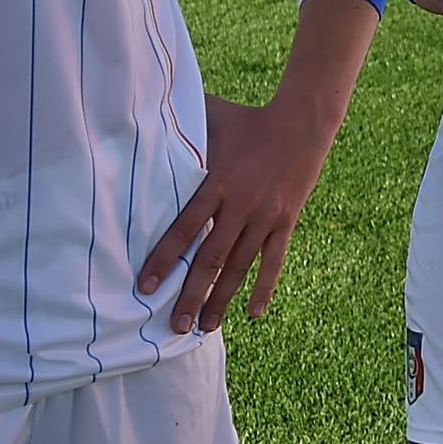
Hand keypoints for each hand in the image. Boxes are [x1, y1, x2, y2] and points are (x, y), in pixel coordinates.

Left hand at [136, 91, 334, 332]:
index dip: (165, 258)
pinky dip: (264, 287)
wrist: (304, 121)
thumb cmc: (249, 118)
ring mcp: (266, 216)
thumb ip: (178, 124)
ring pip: (240, 266)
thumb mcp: (210, 117)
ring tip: (203, 328)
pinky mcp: (286, 220)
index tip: (146, 287)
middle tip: (173, 326)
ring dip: (221, 299)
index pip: (185, 228)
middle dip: (191, 295)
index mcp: (218, 183)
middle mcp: (242, 205)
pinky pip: (274, 260)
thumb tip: (138, 115)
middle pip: (211, 258)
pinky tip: (252, 313)